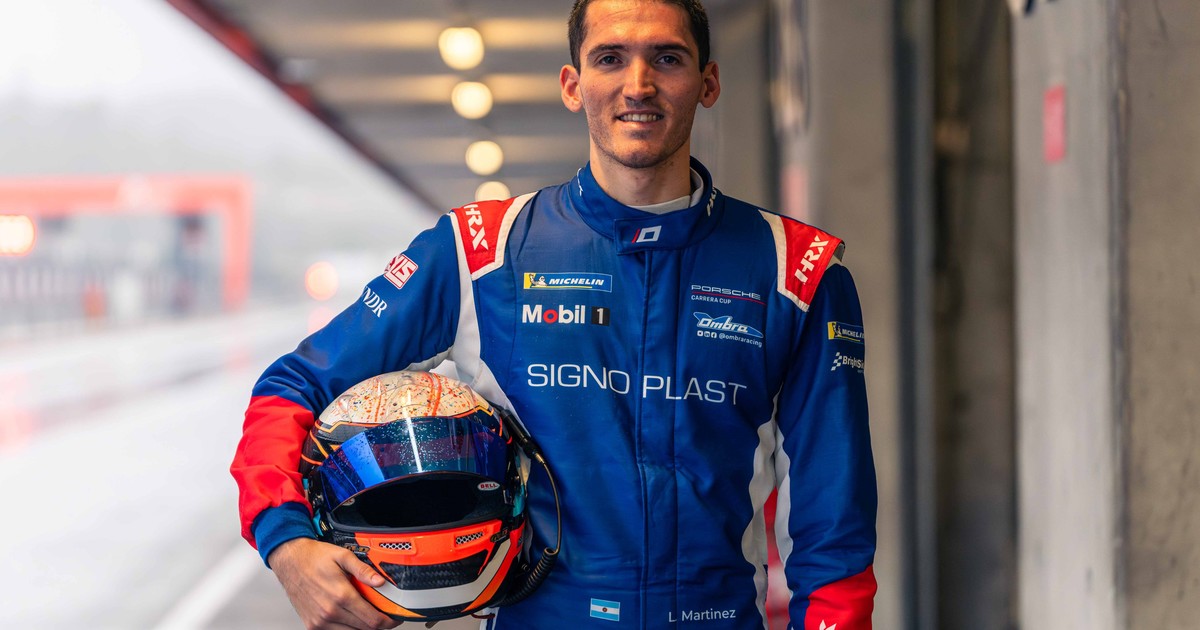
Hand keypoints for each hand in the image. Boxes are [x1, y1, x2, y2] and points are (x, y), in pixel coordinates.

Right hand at [268, 537, 399, 629]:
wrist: (289, 561)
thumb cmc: (313, 557)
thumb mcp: (342, 556)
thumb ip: (363, 570)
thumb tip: (380, 582)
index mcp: (341, 595)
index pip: (372, 620)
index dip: (387, 622)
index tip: (393, 619)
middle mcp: (330, 612)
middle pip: (364, 629)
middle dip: (378, 624)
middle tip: (383, 616)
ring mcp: (320, 621)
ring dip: (362, 627)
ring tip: (366, 615)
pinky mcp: (312, 625)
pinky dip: (347, 629)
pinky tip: (350, 618)